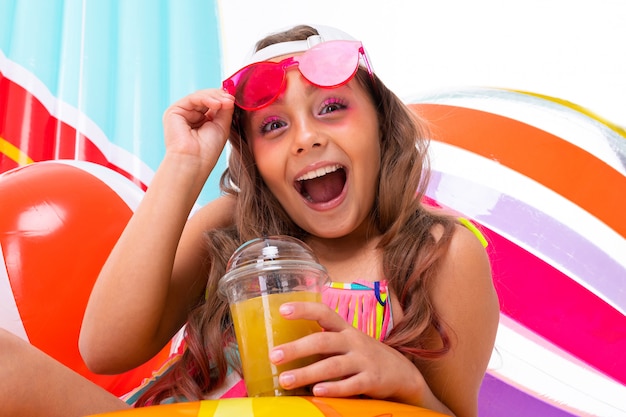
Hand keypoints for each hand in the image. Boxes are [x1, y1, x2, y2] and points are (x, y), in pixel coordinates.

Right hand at [162, 89, 234, 171]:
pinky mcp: (174, 111)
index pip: (213, 103)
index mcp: (201, 120)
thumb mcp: (222, 126)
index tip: (235, 99)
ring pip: (200, 97)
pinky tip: (217, 104)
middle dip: (221, 97)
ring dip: (216, 97)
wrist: (195, 161)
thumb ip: (225, 110)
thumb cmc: (207, 150)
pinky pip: (192, 99)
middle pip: (206, 98)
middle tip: (232, 99)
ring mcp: (181, 113)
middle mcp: (190, 115)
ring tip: (227, 102)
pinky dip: (206, 99)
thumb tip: (230, 96)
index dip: (224, 99)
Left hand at [269, 301, 427, 405]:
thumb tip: (286, 347)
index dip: (304, 309)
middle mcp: (353, 341)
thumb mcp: (347, 342)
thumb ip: (324, 341)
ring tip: (285, 380)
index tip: (282, 310)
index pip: (324, 312)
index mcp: (345, 329)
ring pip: (332, 366)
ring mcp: (363, 360)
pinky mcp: (372, 380)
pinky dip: (333, 388)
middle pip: (322, 341)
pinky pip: (350, 385)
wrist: (402, 373)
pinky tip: (316, 392)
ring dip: (307, 373)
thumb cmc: (363, 356)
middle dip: (297, 348)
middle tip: (274, 356)